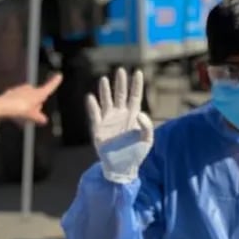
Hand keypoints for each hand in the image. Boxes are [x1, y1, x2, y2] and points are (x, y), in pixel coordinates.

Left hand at [0, 74, 62, 124]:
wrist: (2, 105)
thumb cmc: (19, 109)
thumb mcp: (32, 116)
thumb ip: (39, 117)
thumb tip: (44, 120)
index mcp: (38, 93)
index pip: (49, 87)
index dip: (55, 82)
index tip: (59, 76)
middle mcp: (30, 89)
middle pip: (37, 96)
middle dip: (36, 103)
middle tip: (32, 113)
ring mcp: (21, 89)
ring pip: (28, 96)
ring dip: (27, 103)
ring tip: (22, 113)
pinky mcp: (13, 91)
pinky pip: (19, 97)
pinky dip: (18, 103)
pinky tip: (15, 110)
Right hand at [87, 68, 153, 182]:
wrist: (122, 168)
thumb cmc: (136, 154)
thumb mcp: (147, 141)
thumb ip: (147, 126)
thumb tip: (140, 112)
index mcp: (133, 116)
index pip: (135, 97)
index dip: (136, 85)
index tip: (138, 72)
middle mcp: (120, 115)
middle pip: (120, 95)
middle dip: (121, 83)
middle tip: (121, 70)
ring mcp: (108, 120)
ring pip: (106, 102)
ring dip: (105, 91)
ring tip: (104, 79)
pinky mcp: (98, 129)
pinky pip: (94, 115)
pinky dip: (92, 106)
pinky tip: (91, 97)